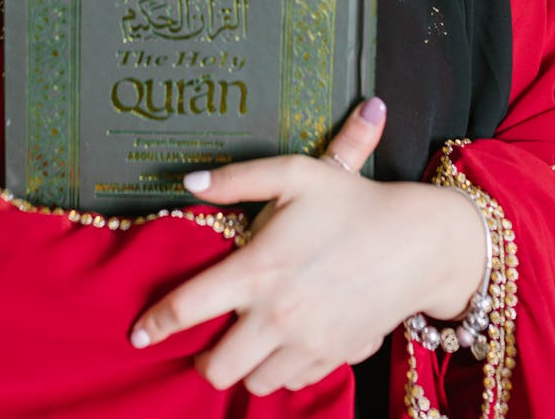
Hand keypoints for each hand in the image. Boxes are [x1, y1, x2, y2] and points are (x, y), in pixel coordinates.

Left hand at [129, 99, 486, 395]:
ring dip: (244, 365)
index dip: (156, 324)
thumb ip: (237, 178)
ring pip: (254, 382)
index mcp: (257, 270)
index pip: (188, 308)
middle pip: (216, 366)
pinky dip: (282, 370)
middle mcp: (276, 316)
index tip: (137, 334)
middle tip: (204, 341)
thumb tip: (188, 181)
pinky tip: (287, 341)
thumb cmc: (352, 202)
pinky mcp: (333, 358)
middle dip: (202, 359)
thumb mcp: (295, 173)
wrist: (416, 243)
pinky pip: (293, 381)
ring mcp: (306, 344)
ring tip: (248, 339)